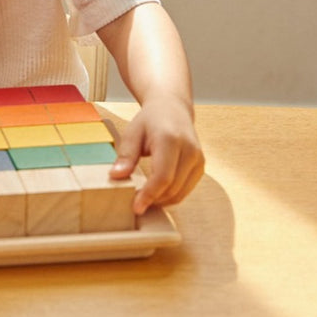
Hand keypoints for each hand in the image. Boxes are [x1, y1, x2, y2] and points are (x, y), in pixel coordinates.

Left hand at [110, 97, 203, 214]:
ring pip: (180, 192)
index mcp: (170, 140)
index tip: (136, 207)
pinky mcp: (200, 166)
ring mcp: (198, 159)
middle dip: (153, 200)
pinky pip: (186, 190)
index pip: (162, 176)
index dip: (149, 195)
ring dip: (162, 201)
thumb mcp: (132, 133)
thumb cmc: (150, 120)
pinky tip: (156, 194)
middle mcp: (189, 150)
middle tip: (135, 204)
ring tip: (144, 200)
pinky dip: (171, 196)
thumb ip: (126, 155)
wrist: (172, 108)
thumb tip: (115, 176)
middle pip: (172, 188)